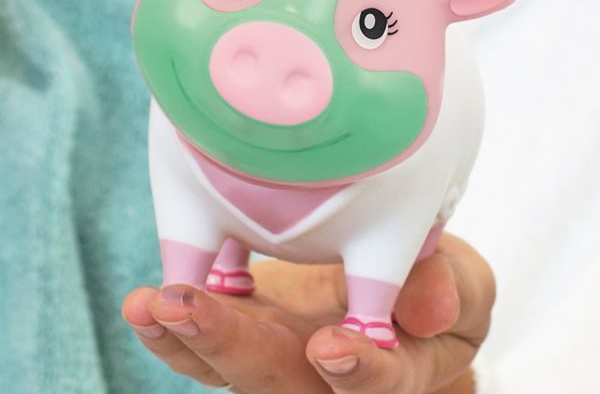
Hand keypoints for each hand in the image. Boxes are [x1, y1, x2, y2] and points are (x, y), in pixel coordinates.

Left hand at [122, 233, 494, 392]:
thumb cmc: (434, 285)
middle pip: (276, 379)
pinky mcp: (252, 322)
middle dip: (232, 347)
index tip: (334, 346)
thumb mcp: (463, 283)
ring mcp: (279, 349)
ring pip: (227, 363)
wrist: (391, 275)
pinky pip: (208, 332)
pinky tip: (149, 299)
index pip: (378, 383)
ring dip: (186, 336)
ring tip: (151, 304)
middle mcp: (322, 370)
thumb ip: (454, 293)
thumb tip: (429, 309)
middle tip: (188, 308)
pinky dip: (178, 319)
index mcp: (390, 368)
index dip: (361, 372)